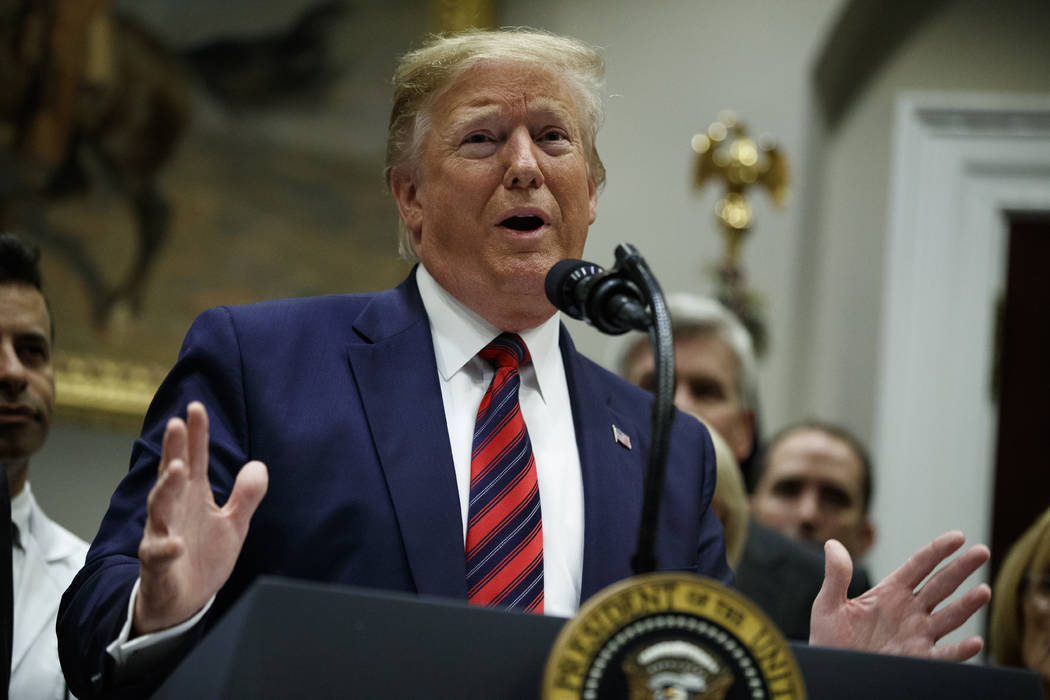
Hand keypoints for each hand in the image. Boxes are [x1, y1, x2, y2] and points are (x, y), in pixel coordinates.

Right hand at [133, 401, 267, 633]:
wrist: (182, 602)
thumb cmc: (202, 556)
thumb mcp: (233, 524)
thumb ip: (246, 495)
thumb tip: (259, 465)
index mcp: (192, 496)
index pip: (193, 459)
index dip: (195, 435)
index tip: (196, 408)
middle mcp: (173, 510)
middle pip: (172, 474)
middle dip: (174, 450)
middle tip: (176, 424)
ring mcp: (162, 535)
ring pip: (159, 508)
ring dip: (167, 488)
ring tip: (177, 468)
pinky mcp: (158, 564)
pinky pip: (158, 554)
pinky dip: (165, 547)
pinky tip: (175, 543)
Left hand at [809, 531, 990, 660]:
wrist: (832, 671)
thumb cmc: (829, 639)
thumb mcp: (828, 605)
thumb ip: (836, 576)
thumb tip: (832, 544)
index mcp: (890, 592)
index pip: (920, 566)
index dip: (938, 550)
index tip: (958, 537)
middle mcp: (910, 610)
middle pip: (941, 585)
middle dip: (962, 568)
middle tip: (982, 551)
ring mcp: (917, 635)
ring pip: (950, 616)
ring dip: (968, 605)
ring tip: (984, 591)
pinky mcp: (919, 659)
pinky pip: (944, 655)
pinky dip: (960, 650)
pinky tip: (975, 642)